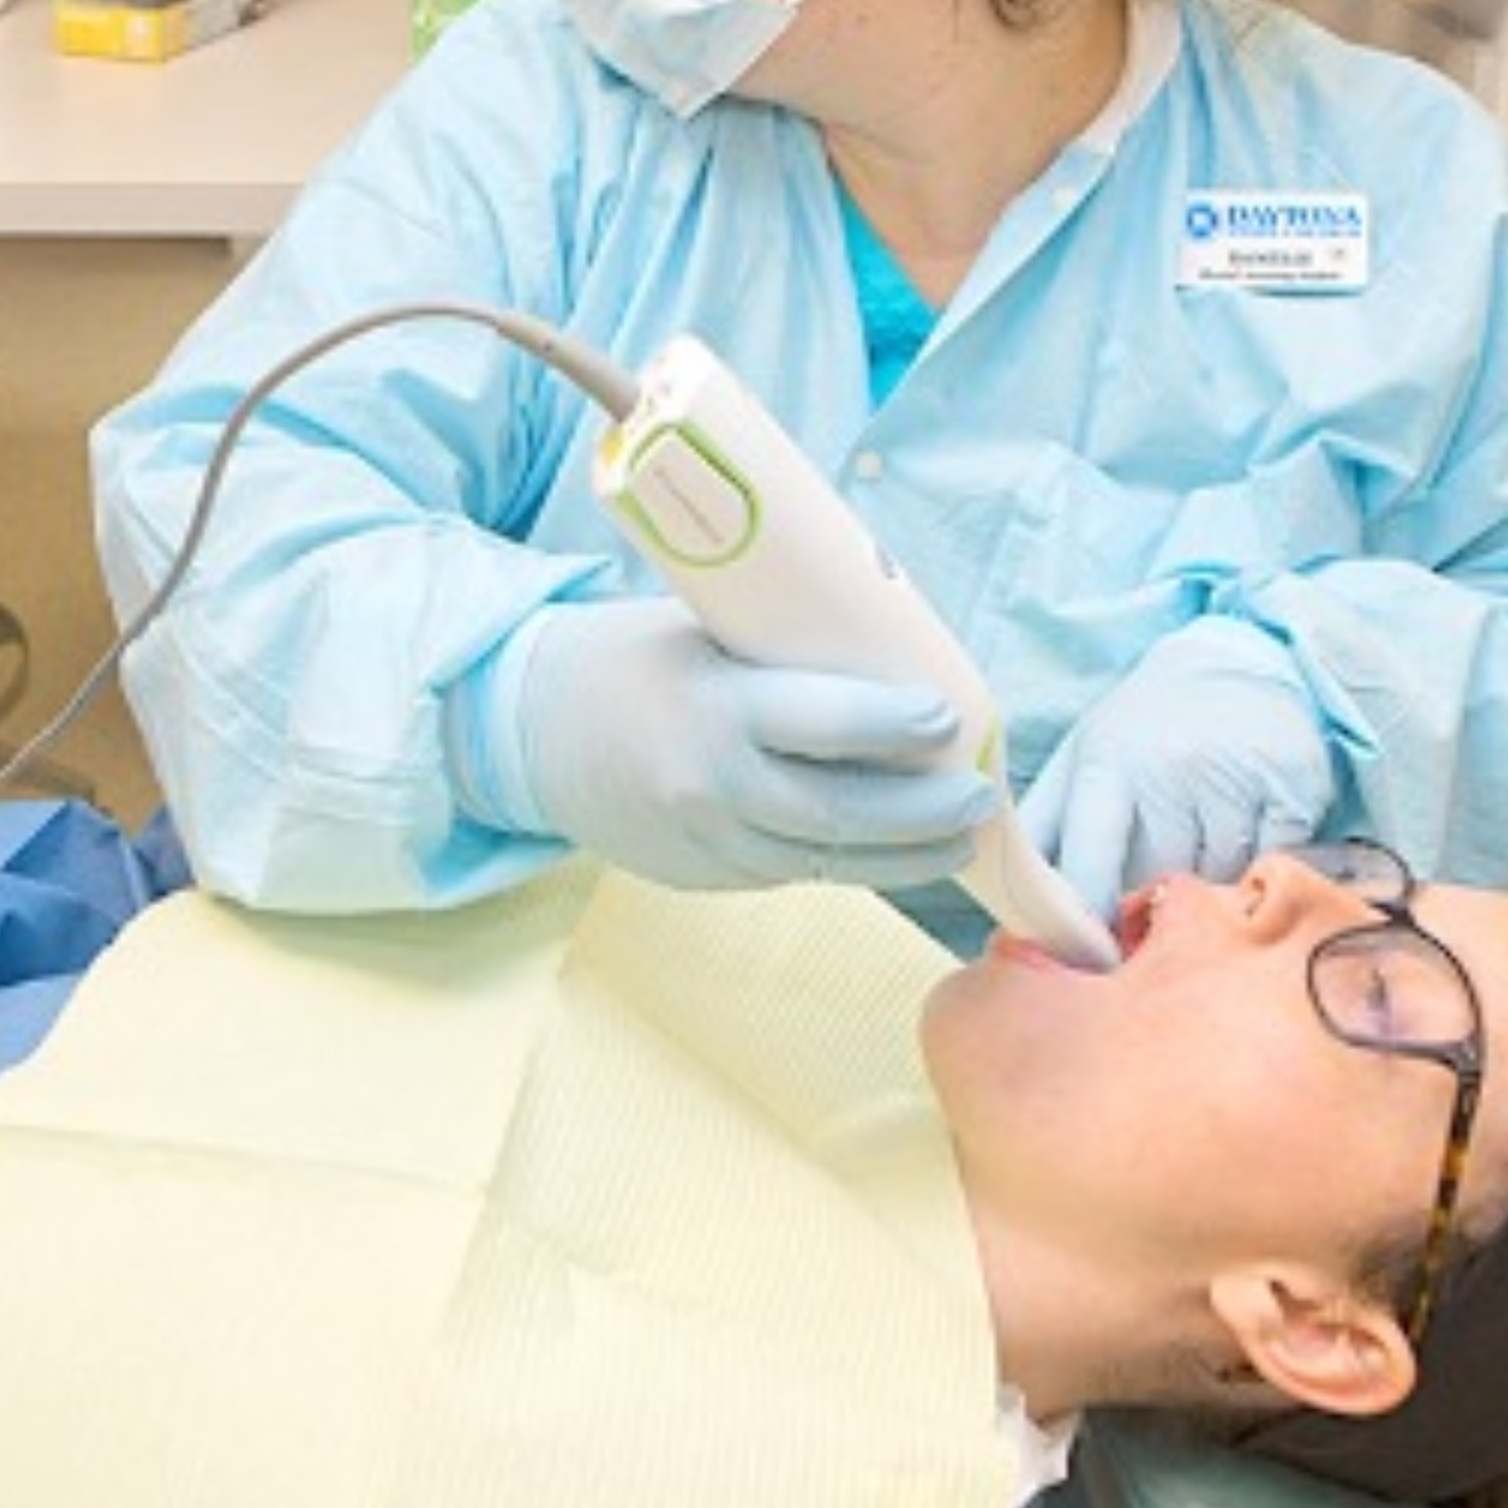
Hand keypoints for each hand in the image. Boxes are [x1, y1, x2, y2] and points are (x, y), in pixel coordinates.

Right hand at [512, 598, 993, 890]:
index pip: (821, 724)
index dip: (893, 725)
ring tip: (957, 836)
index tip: (947, 716)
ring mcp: (706, 842)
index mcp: (712, 707)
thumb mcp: (700, 631)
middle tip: (977, 794)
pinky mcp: (705, 876)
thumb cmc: (628, 659)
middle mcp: (710, 785)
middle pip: (839, 813)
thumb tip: (895, 658)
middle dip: (921, 810)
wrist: (530, 733)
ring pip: (825, 860)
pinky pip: (792, 872)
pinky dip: (850, 862)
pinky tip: (894, 849)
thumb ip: (785, 656)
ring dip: (902, 853)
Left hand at [1019, 616, 1333, 914]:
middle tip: (1150, 900)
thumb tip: (1011, 895)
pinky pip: (1269, 865)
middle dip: (1151, 899)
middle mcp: (1169, 773)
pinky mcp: (1290, 791)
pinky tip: (1245, 833)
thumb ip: (1044, 825)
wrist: (1240, 665)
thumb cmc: (1147, 727)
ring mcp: (1233, 781)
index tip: (1089, 952)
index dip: (1087, 917)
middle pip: (1156, 880)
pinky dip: (1257, 866)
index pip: (1089, 863)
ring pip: (1215, 880)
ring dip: (1207, 884)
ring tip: (1201, 845)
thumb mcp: (1082, 756)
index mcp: (1107, 766)